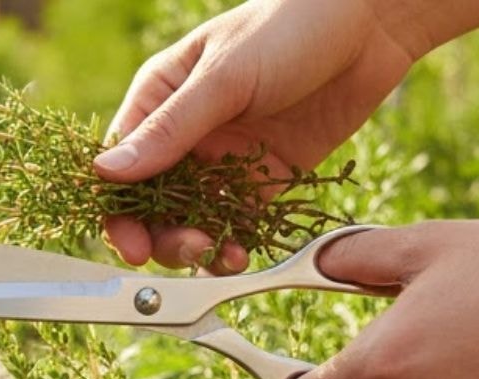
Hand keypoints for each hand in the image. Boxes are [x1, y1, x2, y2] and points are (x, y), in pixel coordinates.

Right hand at [94, 0, 423, 271]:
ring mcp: (223, 159)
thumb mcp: (224, 78)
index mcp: (158, 99)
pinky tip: (243, 255)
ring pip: (190, 219)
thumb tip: (107, 172)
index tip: (133, 245)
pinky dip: (233, 244)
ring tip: (221, 255)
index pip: (119, 165)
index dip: (118, 210)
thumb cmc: (290, 27)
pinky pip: (236, 222)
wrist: (371, 23)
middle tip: (190, 249)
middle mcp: (184, 134)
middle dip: (162, 235)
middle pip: (151, 203)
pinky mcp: (263, 178)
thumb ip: (169, 130)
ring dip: (197, 245)